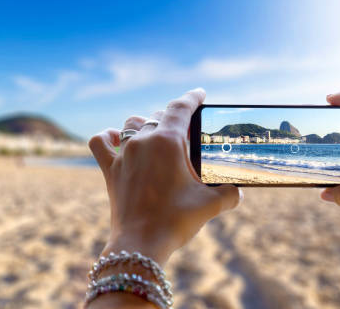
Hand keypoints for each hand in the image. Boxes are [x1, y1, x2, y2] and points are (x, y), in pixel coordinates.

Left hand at [88, 88, 241, 265]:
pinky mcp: (110, 170)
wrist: (141, 244)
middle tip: (188, 133)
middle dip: (175, 120)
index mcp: (167, 142)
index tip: (200, 93)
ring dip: (146, 125)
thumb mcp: (211, 205)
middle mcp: (143, 142)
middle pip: (159, 116)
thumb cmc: (176, 220)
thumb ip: (230, 193)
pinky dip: (108, 138)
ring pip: (132, 124)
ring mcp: (124, 155)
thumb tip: (239, 192)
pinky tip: (117, 140)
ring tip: (158, 136)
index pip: (181, 107)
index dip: (193, 97)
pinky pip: (101, 143)